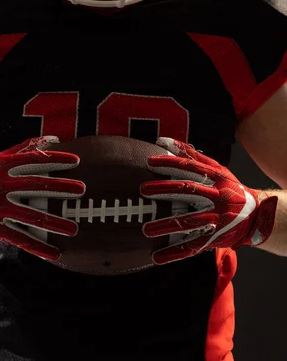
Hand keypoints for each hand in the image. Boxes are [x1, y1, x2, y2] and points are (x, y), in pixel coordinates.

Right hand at [0, 136, 85, 260]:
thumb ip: (24, 149)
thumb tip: (53, 139)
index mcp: (3, 166)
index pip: (34, 160)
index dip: (56, 159)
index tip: (76, 161)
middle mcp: (0, 185)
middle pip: (35, 186)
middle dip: (60, 188)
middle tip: (81, 190)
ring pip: (30, 215)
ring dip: (54, 223)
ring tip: (74, 229)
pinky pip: (20, 238)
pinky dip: (38, 247)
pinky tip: (54, 253)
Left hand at [140, 137, 277, 264]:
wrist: (256, 215)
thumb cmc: (230, 187)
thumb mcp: (216, 168)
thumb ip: (191, 155)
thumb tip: (163, 141)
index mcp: (216, 178)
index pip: (190, 167)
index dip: (169, 163)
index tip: (149, 162)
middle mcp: (217, 196)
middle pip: (188, 191)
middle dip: (164, 190)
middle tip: (142, 190)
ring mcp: (217, 218)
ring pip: (190, 222)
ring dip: (167, 226)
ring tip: (146, 229)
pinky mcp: (215, 238)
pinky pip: (192, 246)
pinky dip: (174, 253)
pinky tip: (156, 257)